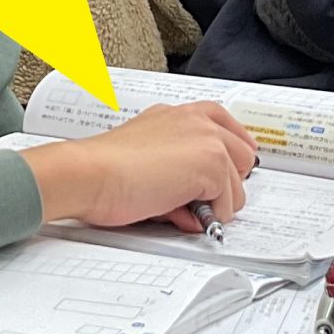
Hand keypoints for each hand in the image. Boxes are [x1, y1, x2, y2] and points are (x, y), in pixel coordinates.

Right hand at [22, 102, 258, 234]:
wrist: (89, 174)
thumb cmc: (103, 170)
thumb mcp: (148, 159)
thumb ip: (178, 171)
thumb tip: (197, 202)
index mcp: (179, 115)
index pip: (228, 128)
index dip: (229, 158)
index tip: (227, 174)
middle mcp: (197, 120)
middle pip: (243, 158)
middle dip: (223, 186)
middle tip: (191, 201)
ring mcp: (209, 140)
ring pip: (236, 188)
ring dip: (210, 206)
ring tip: (173, 206)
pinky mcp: (213, 164)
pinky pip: (226, 207)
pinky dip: (204, 219)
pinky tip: (175, 211)